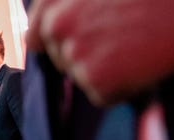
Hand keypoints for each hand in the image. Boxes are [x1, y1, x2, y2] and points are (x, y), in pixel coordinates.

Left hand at [26, 0, 173, 104]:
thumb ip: (60, 8)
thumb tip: (30, 41)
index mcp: (54, 4)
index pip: (38, 38)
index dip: (67, 40)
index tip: (90, 36)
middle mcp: (57, 28)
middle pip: (63, 60)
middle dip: (89, 54)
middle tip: (126, 34)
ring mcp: (75, 54)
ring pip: (82, 79)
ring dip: (107, 71)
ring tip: (138, 43)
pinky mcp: (96, 78)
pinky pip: (102, 97)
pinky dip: (123, 89)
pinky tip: (143, 62)